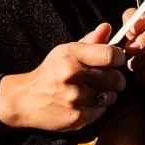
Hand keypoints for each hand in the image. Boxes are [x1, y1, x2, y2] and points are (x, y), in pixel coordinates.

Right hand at [0, 24, 126, 132]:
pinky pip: (101, 111)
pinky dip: (97, 108)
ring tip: (94, 91)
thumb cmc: (51, 73)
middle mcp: (72, 75)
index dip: (118, 58)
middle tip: (107, 79)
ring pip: (111, 96)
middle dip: (116, 78)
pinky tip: (86, 103)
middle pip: (115, 78)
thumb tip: (107, 27)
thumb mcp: (66, 52)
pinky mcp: (76, 117)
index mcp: (71, 55)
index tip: (115, 60)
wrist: (26, 99)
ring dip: (107, 94)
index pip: (111, 55)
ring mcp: (74, 98)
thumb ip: (90, 41)